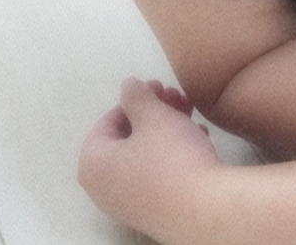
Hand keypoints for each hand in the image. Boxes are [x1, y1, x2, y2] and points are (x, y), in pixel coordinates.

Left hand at [79, 78, 220, 235]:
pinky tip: (198, 139)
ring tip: (192, 115)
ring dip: (167, 128)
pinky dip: (173, 153)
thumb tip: (127, 85)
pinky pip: (155, 173)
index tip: (161, 87)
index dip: (136, 99)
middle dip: (154, 113)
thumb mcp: (154, 116)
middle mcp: (103, 188)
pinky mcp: (151, 210)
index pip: (108, 120)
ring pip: (144, 153)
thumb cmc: (170, 158)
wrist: (202, 210)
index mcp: (93, 164)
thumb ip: (137, 96)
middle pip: (127, 137)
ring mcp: (126, 203)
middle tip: (178, 98)